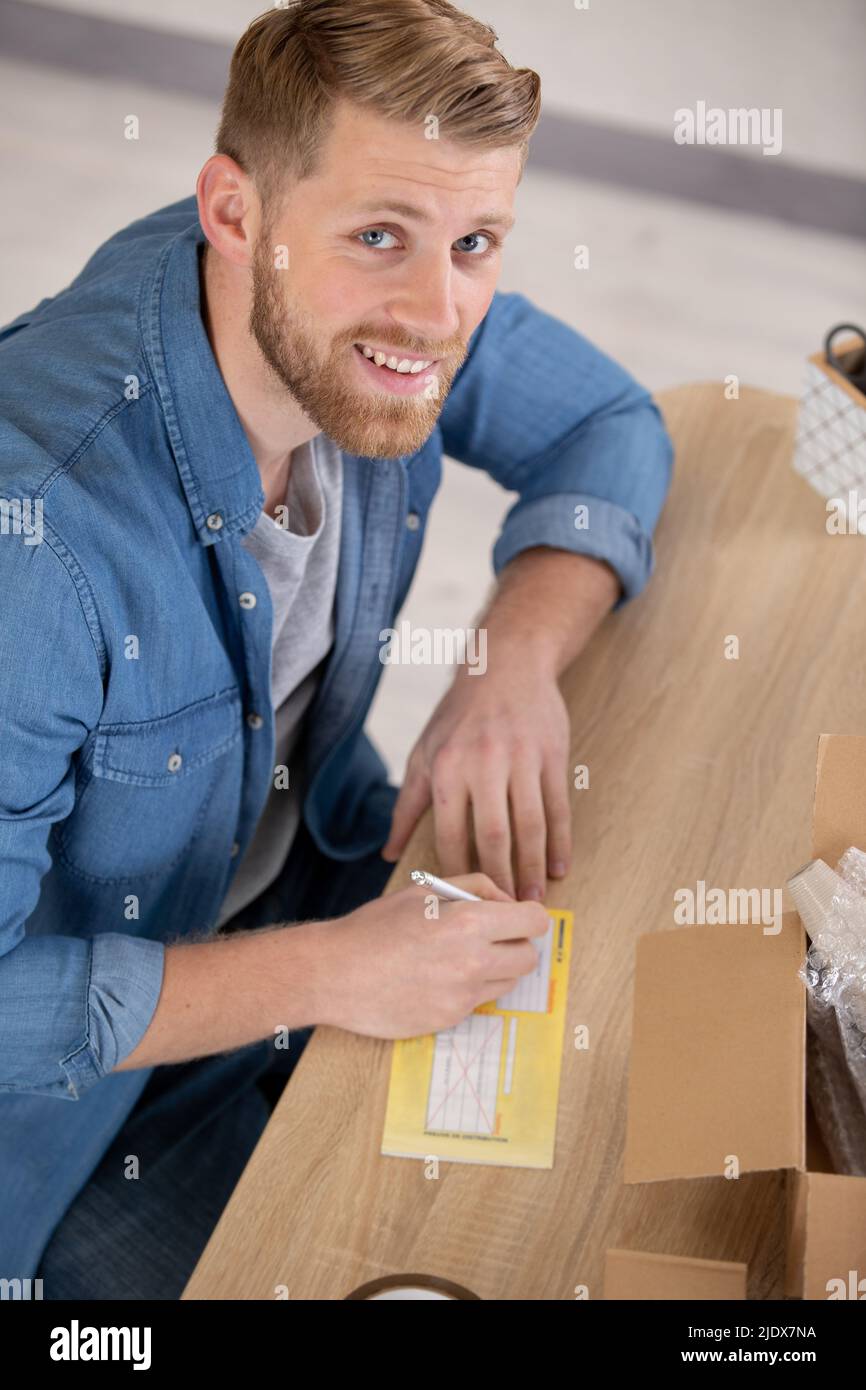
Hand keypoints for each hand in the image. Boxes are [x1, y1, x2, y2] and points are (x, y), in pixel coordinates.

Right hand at [312, 873, 549, 1037]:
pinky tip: (436, 978)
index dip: (528, 917)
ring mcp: (462, 997)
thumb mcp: (424, 889)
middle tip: (490, 938)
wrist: (334, 974)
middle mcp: (473, 962)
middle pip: (529, 958)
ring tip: (458, 957)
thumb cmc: (375, 926)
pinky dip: (467, 990)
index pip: (534, 922)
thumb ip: (474, 887)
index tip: (516, 918)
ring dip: (495, 969)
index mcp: (469, 923)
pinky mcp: (449, 1020)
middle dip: (516, 945)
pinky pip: (477, 1003)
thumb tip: (506, 900)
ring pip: (508, 983)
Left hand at [381, 662, 571, 898]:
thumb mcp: (424, 753)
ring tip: (534, 898)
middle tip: (507, 912)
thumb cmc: (458, 715)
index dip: (458, 872)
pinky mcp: (551, 755)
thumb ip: (406, 806)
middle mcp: (483, 764)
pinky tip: (560, 866)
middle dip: (500, 878)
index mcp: (447, 769)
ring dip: (533, 866)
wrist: (504, 664)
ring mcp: (521, 759)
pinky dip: (560, 840)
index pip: (450, 834)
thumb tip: (387, 853)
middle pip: (493, 835)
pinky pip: (557, 806)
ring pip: (529, 825)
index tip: (464, 903)